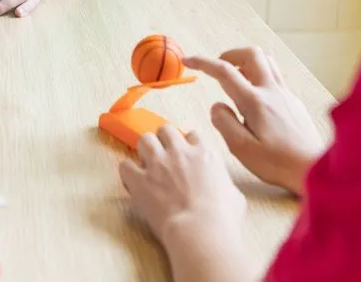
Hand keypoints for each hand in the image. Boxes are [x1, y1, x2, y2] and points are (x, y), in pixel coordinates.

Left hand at [119, 126, 246, 262]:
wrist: (200, 229)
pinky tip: (132, 181)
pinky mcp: (140, 180)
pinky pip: (125, 165)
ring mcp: (158, 163)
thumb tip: (223, 189)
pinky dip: (128, 172)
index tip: (185, 154)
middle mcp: (179, 152)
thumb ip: (224, 184)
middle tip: (164, 155)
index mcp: (204, 154)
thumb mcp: (234, 196)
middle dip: (163, 141)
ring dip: (145, 150)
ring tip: (147, 164)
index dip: (187, 144)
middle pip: (166, 130)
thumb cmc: (222, 218)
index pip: (192, 135)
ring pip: (145, 139)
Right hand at [185, 47, 325, 195]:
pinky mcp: (293, 102)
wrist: (314, 169)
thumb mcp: (242, 149)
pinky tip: (255, 97)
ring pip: (266, 61)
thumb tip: (217, 105)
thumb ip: (224, 123)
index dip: (203, 62)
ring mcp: (285, 94)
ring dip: (247, 62)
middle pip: (251, 53)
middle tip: (218, 68)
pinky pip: (275, 76)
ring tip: (236, 78)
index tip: (188, 60)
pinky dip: (259, 75)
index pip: (224, 71)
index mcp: (255, 101)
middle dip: (230, 54)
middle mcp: (271, 91)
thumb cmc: (278, 163)